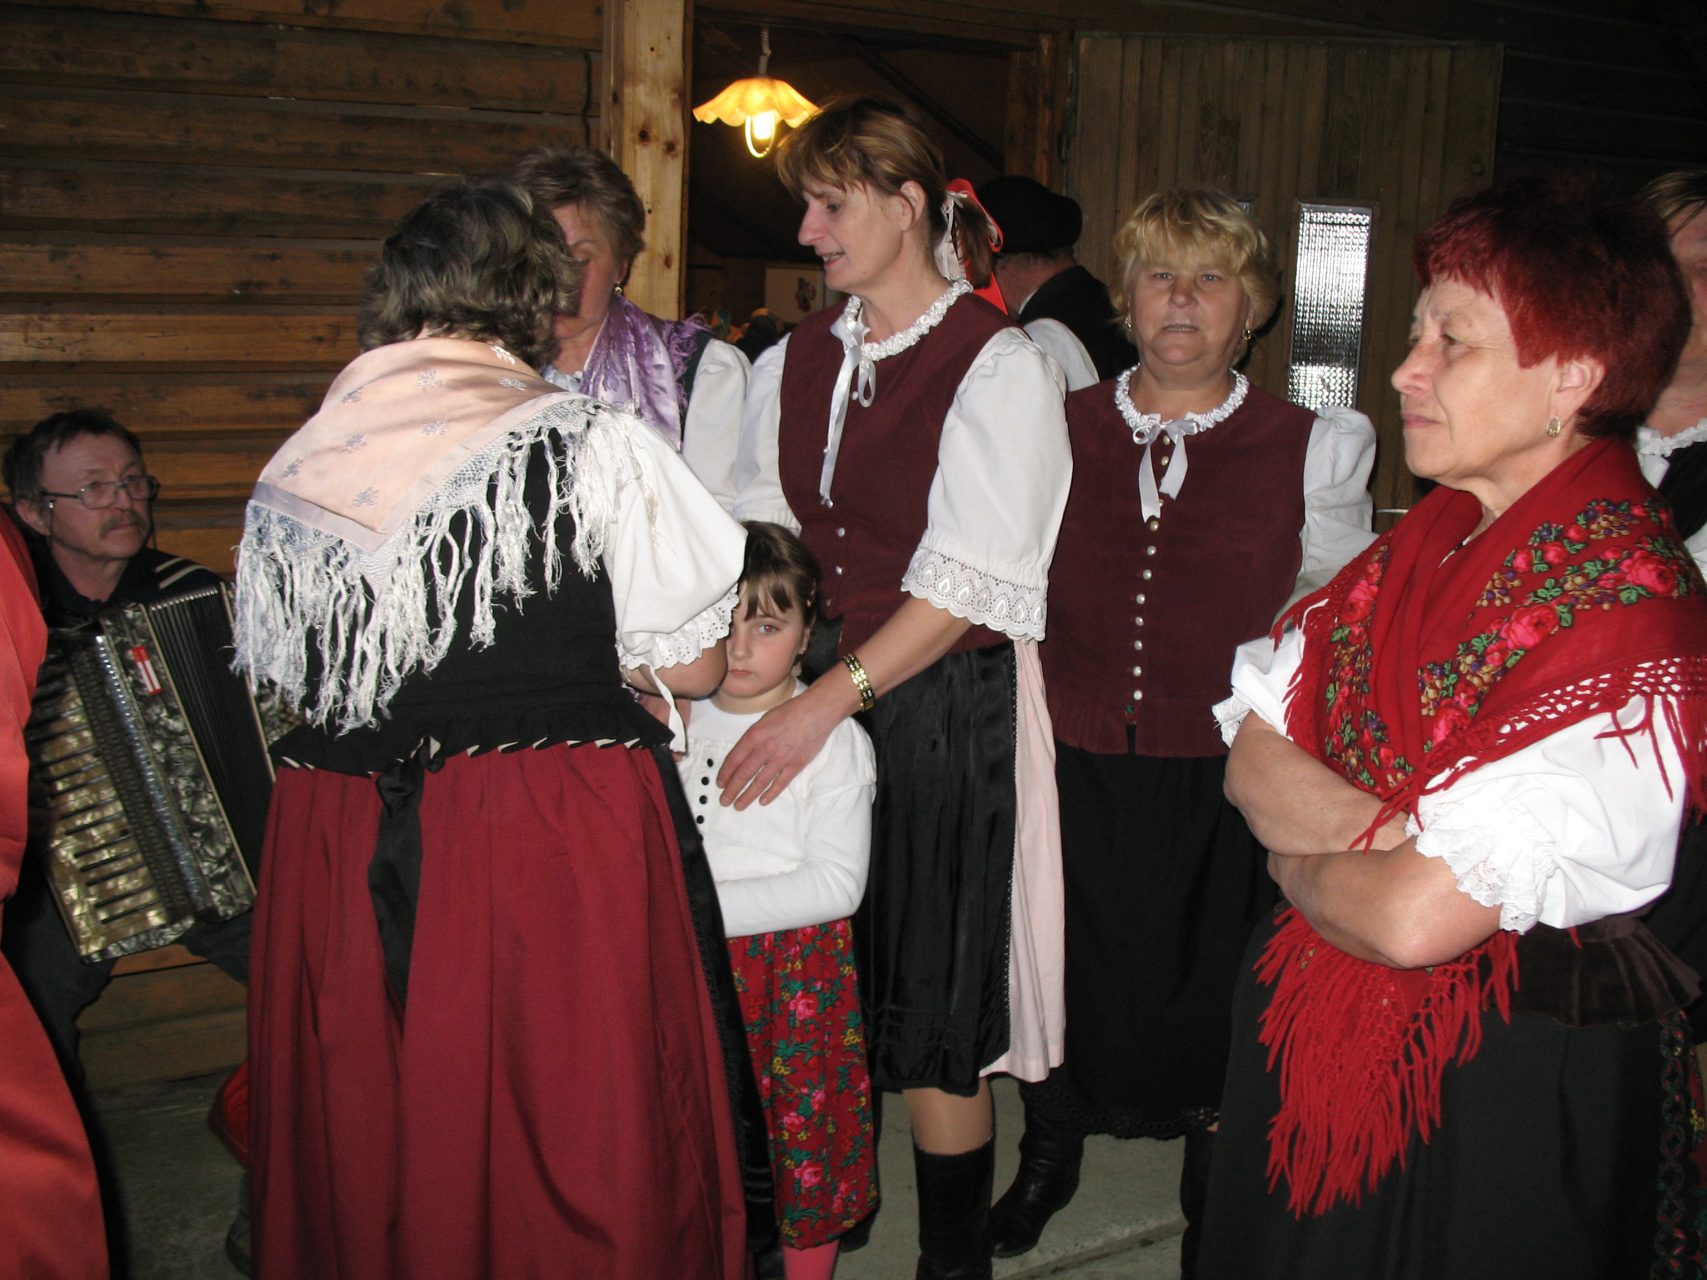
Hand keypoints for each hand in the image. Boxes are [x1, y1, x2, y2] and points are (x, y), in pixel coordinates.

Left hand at [717, 684, 842, 808]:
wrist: (817, 711)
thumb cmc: (791, 712)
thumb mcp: (765, 719)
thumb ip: (753, 737)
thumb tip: (743, 755)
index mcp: (755, 735)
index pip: (734, 759)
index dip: (725, 774)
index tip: (720, 783)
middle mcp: (765, 748)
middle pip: (744, 774)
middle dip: (732, 790)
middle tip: (724, 801)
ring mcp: (781, 758)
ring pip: (760, 782)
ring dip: (747, 796)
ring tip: (739, 805)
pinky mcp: (796, 765)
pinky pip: (780, 783)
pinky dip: (770, 794)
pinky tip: (762, 801)